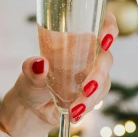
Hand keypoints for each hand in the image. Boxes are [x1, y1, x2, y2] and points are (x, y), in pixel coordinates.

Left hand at [0, 12, 117, 136]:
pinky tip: (75, 113)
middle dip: (99, 72)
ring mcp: (93, 72)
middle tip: (87, 88)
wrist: (32, 108)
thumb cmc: (33, 80)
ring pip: (104, 79)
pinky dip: (88, 105)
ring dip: (92, 95)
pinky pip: (99, 96)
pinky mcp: (94, 92)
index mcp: (75, 39)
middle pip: (106, 56)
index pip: (100, 23)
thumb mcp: (28, 74)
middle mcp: (88, 53)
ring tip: (75, 108)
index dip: (108, 26)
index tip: (105, 37)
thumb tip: (40, 64)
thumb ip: (32, 68)